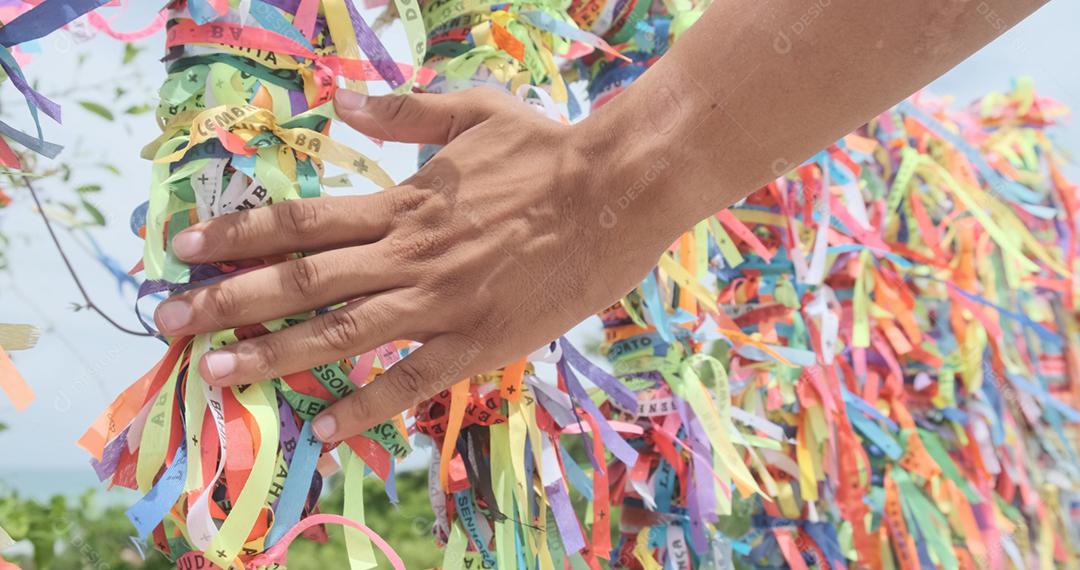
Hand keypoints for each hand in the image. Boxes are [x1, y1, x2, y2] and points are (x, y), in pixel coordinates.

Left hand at [153, 87, 673, 441]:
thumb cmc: (549, 150)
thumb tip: (342, 103)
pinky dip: (365, 405)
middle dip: (227, 302)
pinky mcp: (479, 342)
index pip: (302, 220)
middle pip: (301, 282)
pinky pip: (411, 380)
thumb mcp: (474, 111)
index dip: (238, 234)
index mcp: (404, 201)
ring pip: (341, 334)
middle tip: (169, 322)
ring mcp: (441, 302)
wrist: (618, 192)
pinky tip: (323, 428)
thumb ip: (404, 111)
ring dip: (274, 356)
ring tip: (218, 375)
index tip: (184, 247)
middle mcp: (408, 254)